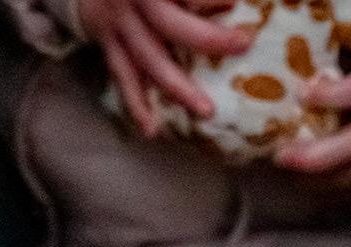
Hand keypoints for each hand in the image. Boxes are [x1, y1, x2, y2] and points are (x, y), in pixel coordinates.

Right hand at [77, 0, 250, 135]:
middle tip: (243, 45)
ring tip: (207, 112)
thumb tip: (231, 2)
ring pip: (150, 60)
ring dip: (178, 89)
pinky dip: (136, 105)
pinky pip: (123, 77)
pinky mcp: (107, 43)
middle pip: (171, 24)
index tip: (235, 4)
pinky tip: (151, 130)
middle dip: (209, 38)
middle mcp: (133, 0)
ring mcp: (118, 24)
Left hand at [273, 62, 350, 196]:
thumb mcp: (348, 74)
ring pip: (350, 174)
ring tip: (282, 168)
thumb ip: (324, 80)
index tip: (302, 94)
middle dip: (317, 155)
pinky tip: (297, 178)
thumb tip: (278, 83)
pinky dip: (320, 188)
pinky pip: (347, 191)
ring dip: (313, 176)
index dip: (334, 94)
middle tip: (281, 157)